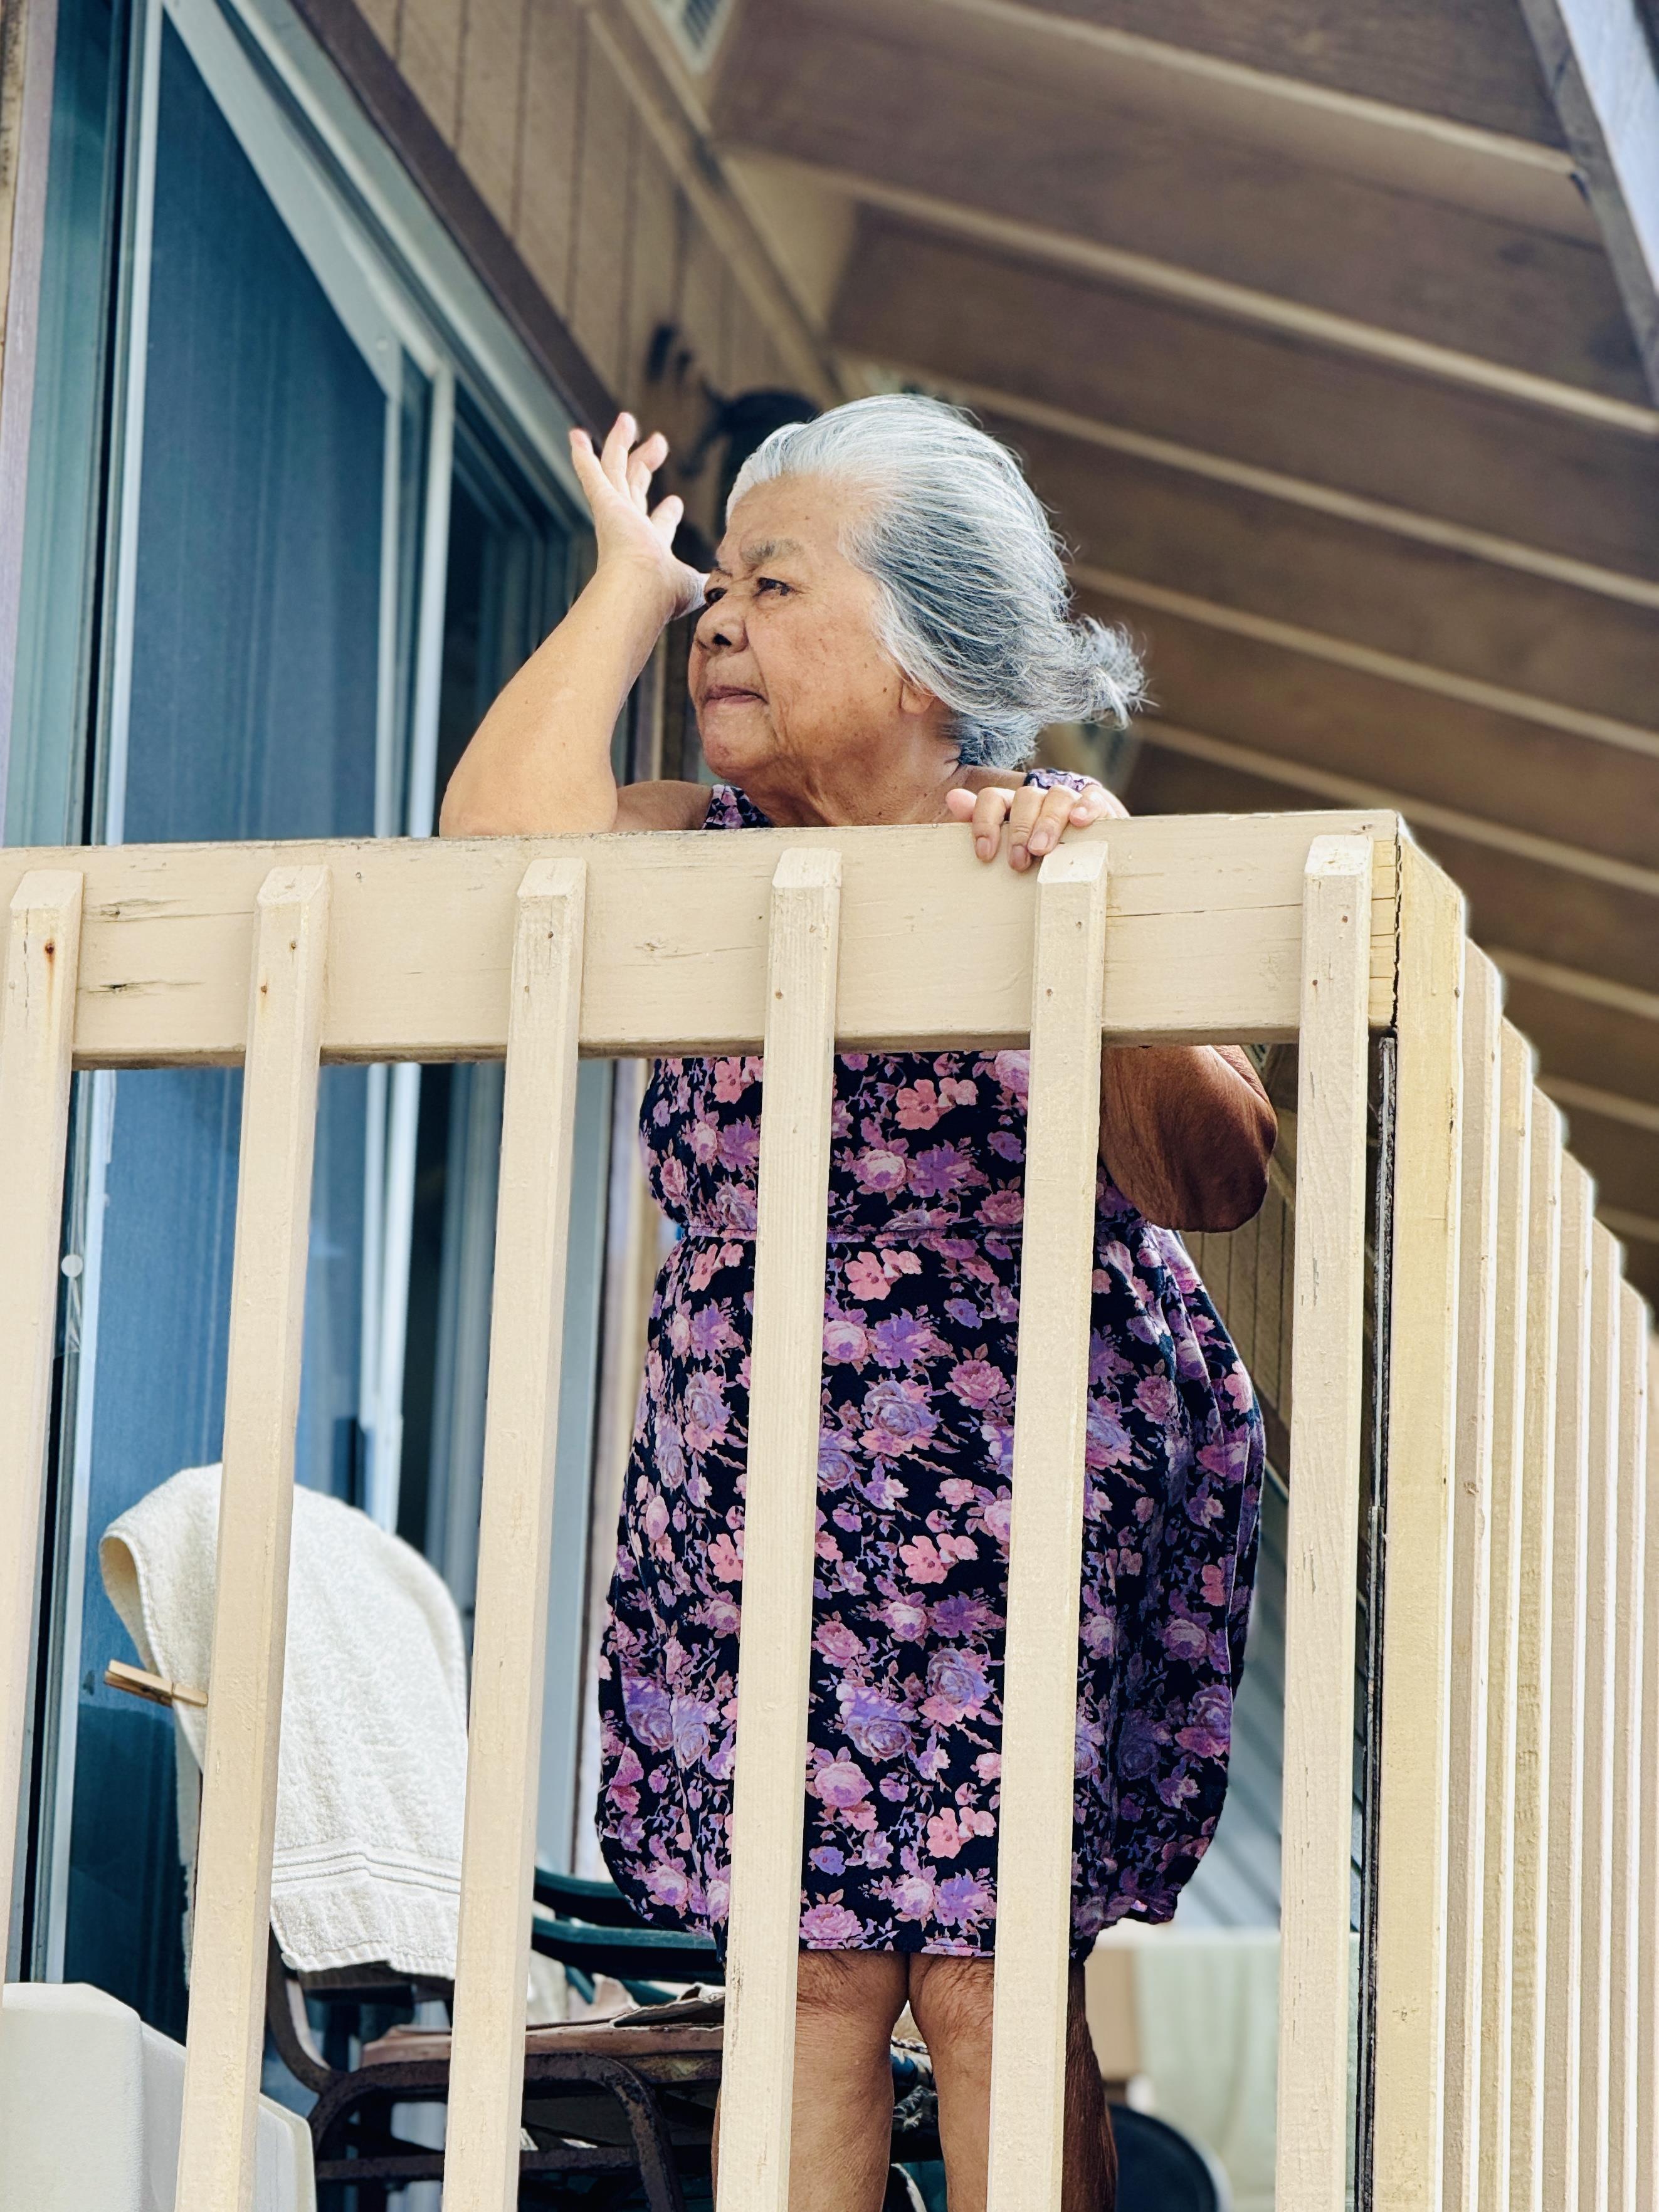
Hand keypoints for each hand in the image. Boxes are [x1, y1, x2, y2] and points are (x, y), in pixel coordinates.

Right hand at [569, 414, 705, 620]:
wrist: (641, 590)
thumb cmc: (666, 594)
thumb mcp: (696, 586)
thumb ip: (709, 582)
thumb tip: (728, 586)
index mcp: (651, 548)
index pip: (657, 525)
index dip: (667, 514)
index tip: (675, 502)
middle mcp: (629, 528)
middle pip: (635, 487)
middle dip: (646, 463)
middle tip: (659, 441)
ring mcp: (615, 513)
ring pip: (615, 469)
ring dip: (620, 444)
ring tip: (626, 419)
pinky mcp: (604, 502)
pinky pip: (591, 472)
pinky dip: (582, 456)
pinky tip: (576, 435)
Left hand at [944, 778, 1125, 870]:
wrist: (1089, 858)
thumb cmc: (1038, 859)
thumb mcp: (1007, 848)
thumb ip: (982, 824)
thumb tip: (952, 797)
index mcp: (1012, 808)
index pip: (992, 799)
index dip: (985, 823)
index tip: (985, 855)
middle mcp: (1039, 799)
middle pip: (1025, 798)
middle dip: (1019, 829)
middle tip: (1019, 861)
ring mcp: (1068, 800)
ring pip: (1056, 796)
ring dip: (1047, 822)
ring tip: (1042, 849)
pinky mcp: (1097, 805)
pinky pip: (1092, 797)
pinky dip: (1085, 807)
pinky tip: (1079, 821)